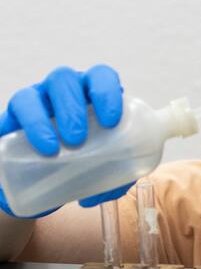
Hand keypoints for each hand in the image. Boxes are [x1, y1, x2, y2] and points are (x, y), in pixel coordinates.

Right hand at [0, 65, 132, 217]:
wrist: (45, 178)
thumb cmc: (85, 163)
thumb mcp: (106, 169)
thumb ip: (115, 176)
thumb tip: (107, 191)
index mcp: (95, 95)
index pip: (102, 77)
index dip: (106, 92)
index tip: (111, 121)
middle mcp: (68, 89)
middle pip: (67, 79)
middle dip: (73, 108)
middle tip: (77, 140)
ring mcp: (42, 96)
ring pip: (40, 90)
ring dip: (46, 117)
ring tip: (54, 148)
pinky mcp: (18, 111)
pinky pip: (20, 105)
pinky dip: (29, 124)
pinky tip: (36, 145)